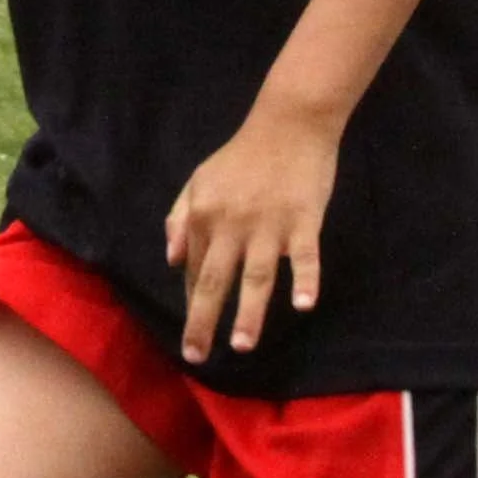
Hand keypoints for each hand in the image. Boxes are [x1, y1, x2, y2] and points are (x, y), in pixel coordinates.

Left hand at [165, 105, 339, 364]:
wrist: (290, 121)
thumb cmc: (244, 155)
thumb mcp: (200, 179)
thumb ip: (180, 217)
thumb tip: (171, 260)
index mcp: (203, 215)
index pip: (193, 270)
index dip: (191, 305)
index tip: (191, 338)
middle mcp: (231, 224)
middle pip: (215, 281)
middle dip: (203, 322)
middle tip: (198, 357)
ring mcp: (269, 224)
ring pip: (256, 276)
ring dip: (248, 312)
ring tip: (242, 345)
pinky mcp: (303, 220)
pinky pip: (305, 255)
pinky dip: (306, 279)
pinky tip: (303, 304)